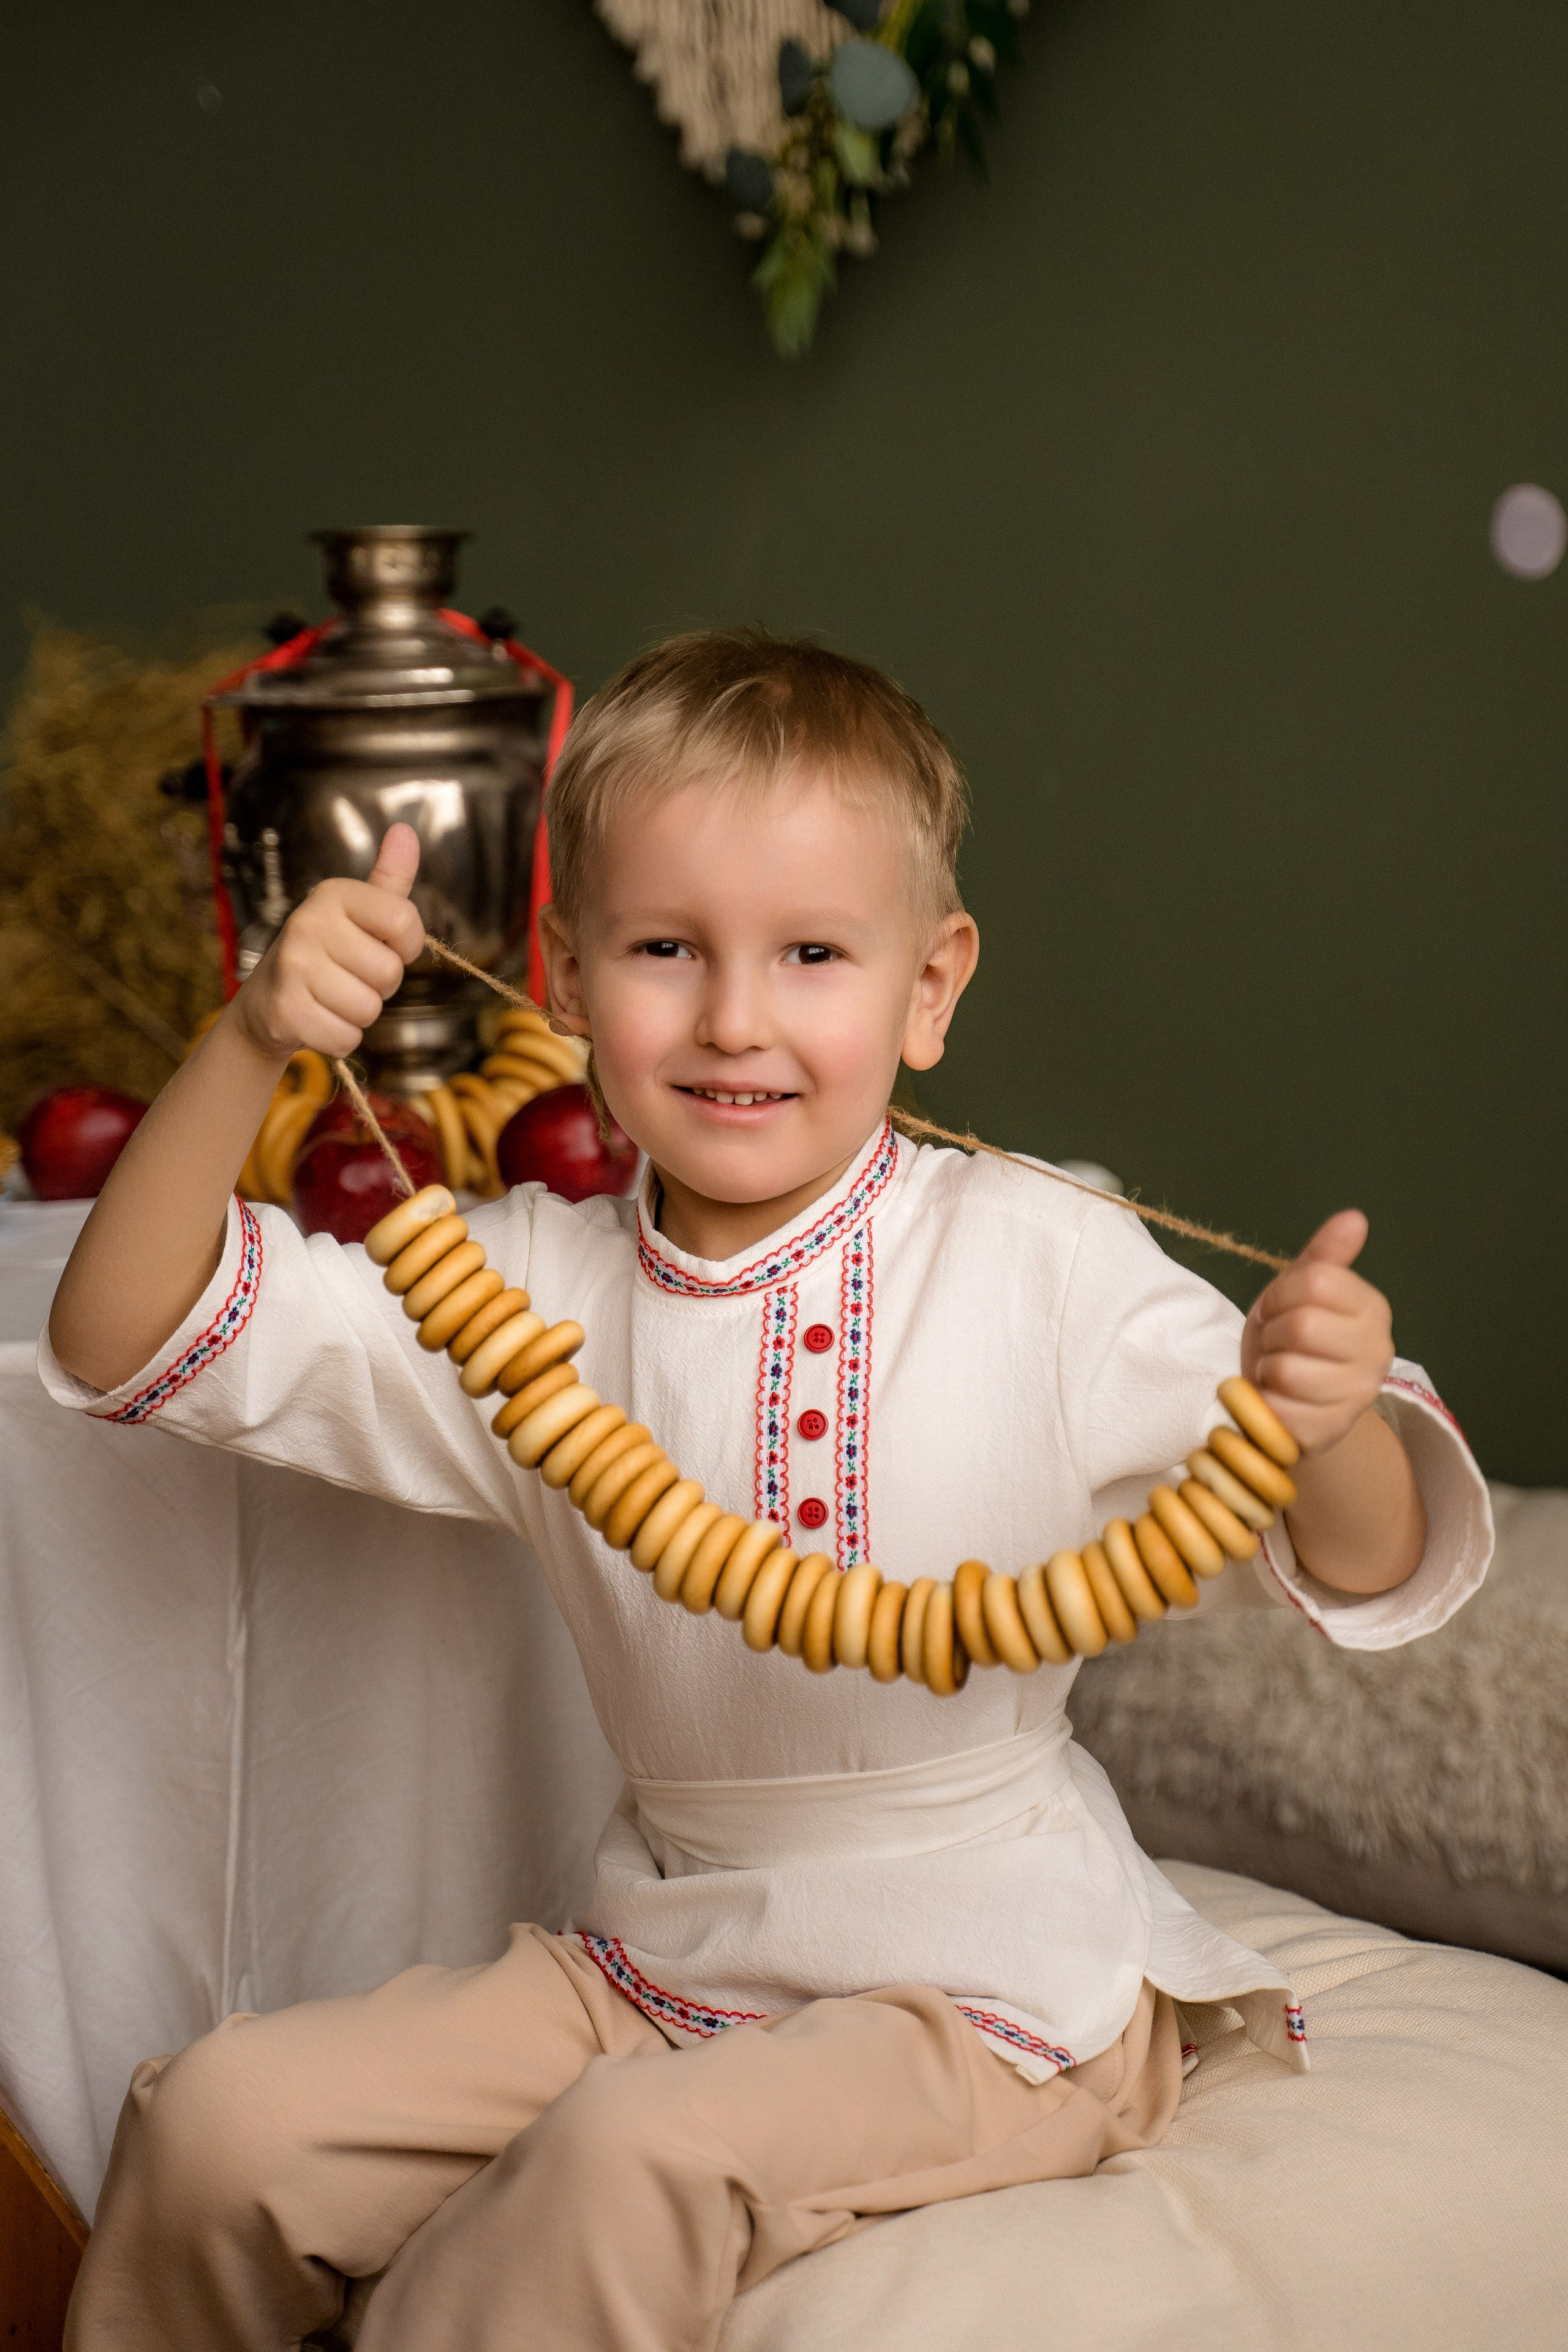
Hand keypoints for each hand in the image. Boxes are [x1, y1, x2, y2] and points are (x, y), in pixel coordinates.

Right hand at [233, 824, 424, 1059]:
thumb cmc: (327, 954)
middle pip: (389, 973)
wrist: (266, 1003)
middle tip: (349, 977)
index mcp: (333, 894)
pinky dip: (340, 1038)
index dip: (407, 947)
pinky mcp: (285, 1009)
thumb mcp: (358, 912)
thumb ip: (389, 879)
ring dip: (359, 1014)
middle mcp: (309, 922)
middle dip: (379, 986)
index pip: (404, 920)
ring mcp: (293, 965)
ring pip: (369, 1009)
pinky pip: (347, 1038)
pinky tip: (318, 1019)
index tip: (386, 947)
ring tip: (332, 997)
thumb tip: (405, 831)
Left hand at [1240, 1210, 1394, 1456]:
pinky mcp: (1331, 1431)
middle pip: (1302, 1325)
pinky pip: (1278, 1410)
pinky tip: (1277, 1401)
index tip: (1278, 1308)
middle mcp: (1378, 1351)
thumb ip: (1325, 1255)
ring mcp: (1358, 1395)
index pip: (1316, 1280)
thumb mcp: (1300, 1292)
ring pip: (1287, 1369)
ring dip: (1267, 1369)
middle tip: (1277, 1343)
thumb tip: (1354, 1217)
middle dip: (1273, 1333)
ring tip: (1278, 1372)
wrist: (1293, 1405)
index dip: (1281, 1293)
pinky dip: (1263, 1404)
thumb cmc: (1293, 1341)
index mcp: (1372, 1308)